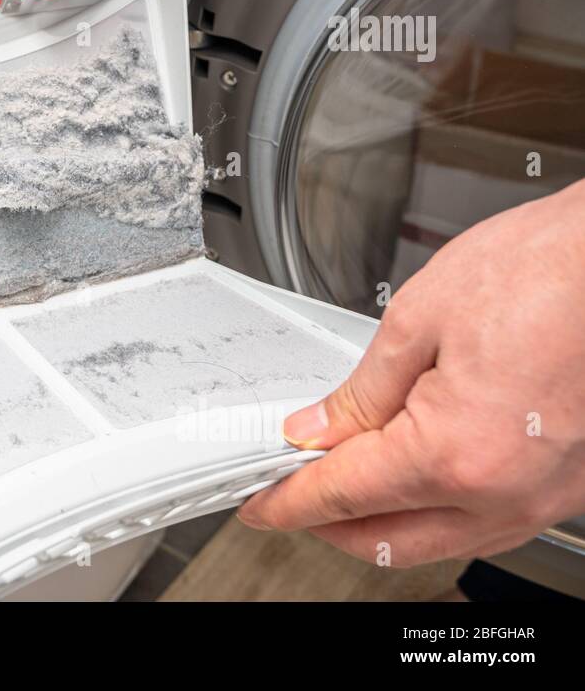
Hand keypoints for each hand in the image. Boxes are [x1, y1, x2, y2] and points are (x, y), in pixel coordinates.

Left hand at [238, 179, 584, 566]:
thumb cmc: (542, 271)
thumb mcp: (417, 322)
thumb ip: (359, 393)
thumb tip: (317, 431)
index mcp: (456, 455)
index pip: (344, 496)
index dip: (288, 501)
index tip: (259, 502)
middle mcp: (505, 493)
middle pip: (387, 541)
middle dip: (327, 524)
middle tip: (288, 492)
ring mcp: (542, 496)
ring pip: (437, 542)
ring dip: (380, 523)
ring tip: (339, 482)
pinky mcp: (563, 484)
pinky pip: (483, 524)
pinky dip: (433, 513)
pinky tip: (407, 479)